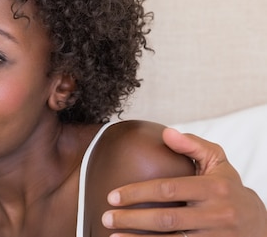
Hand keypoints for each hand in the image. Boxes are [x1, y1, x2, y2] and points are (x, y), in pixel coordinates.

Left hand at [102, 128, 266, 236]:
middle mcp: (217, 215)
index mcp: (214, 188)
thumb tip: (166, 132)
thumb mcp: (217, 162)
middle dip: (132, 219)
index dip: (137, 193)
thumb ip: (192, 145)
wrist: (260, 224)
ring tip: (112, 235)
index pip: (168, 189)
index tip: (112, 196)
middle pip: (166, 219)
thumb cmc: (228, 188)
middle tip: (107, 216)